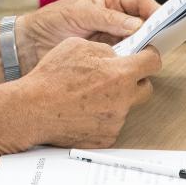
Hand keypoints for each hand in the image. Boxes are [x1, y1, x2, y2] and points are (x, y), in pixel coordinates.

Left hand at [18, 0, 157, 69]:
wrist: (30, 45)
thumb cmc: (52, 21)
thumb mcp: (80, 13)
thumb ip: (108, 18)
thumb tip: (138, 25)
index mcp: (109, 0)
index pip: (139, 2)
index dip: (154, 9)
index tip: (164, 20)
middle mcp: (114, 19)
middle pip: (143, 23)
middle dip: (154, 30)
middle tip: (163, 40)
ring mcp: (111, 38)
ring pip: (137, 42)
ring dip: (144, 47)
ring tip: (150, 54)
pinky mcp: (106, 56)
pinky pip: (124, 57)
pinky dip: (131, 61)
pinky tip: (133, 64)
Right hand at [19, 37, 160, 148]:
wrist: (32, 109)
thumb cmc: (51, 78)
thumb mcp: (77, 46)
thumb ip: (104, 49)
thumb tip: (116, 55)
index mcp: (119, 74)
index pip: (152, 63)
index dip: (149, 56)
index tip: (145, 56)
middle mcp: (122, 100)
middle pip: (146, 88)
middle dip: (136, 80)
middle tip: (118, 76)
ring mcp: (115, 122)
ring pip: (126, 106)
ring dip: (115, 99)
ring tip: (88, 95)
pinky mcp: (106, 138)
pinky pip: (112, 124)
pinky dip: (102, 117)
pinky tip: (83, 111)